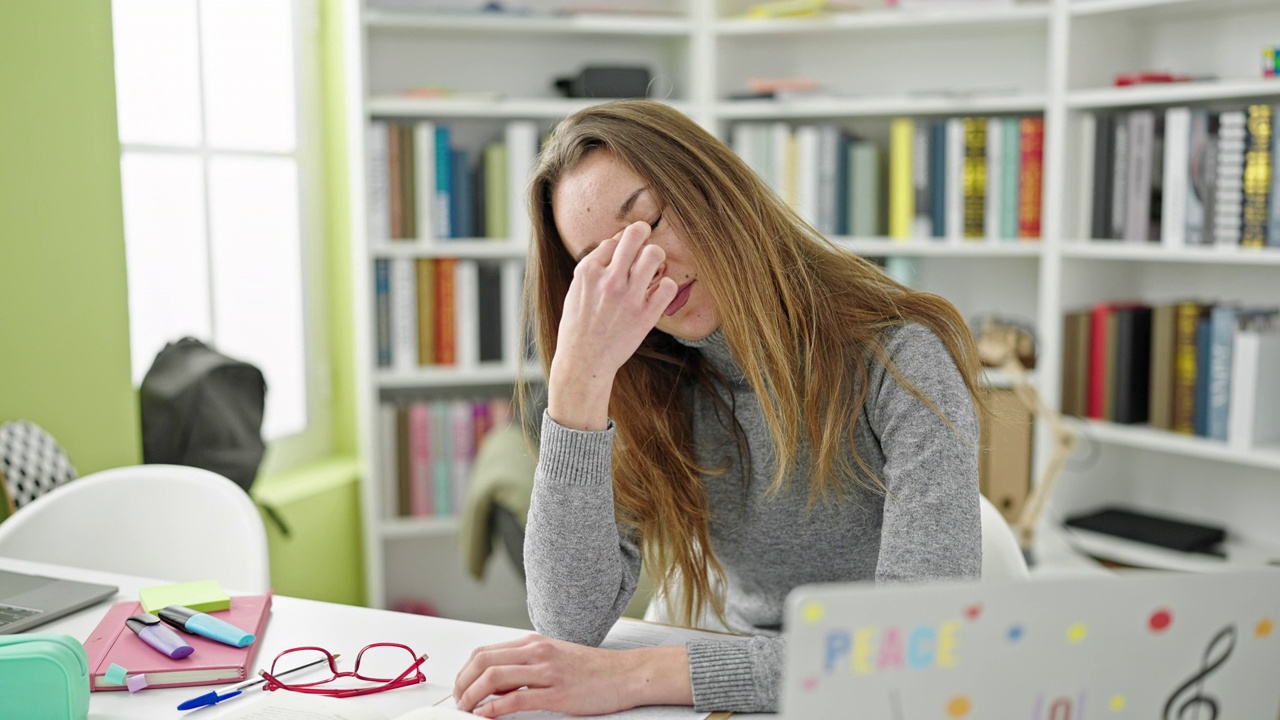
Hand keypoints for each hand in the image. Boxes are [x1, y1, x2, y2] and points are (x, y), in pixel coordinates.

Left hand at [453, 634, 691, 717]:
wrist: (627, 674)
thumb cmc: (593, 669)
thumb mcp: (554, 658)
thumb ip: (526, 666)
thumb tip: (496, 685)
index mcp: (534, 643)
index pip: (484, 652)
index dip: (464, 672)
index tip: (459, 689)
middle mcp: (537, 652)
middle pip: (483, 661)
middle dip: (462, 684)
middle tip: (458, 703)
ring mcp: (547, 672)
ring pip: (494, 677)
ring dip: (472, 696)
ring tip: (467, 711)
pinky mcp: (557, 693)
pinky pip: (517, 699)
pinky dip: (495, 709)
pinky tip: (487, 716)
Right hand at [547, 221, 678, 429]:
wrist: (583, 361)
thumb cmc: (579, 326)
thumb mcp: (576, 290)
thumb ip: (593, 268)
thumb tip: (615, 245)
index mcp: (588, 271)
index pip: (614, 239)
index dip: (621, 244)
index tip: (623, 256)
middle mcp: (609, 279)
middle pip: (636, 234)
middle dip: (643, 234)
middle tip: (644, 246)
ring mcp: (628, 297)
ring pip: (654, 254)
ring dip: (656, 258)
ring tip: (652, 269)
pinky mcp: (645, 315)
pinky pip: (668, 286)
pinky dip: (666, 287)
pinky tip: (657, 294)